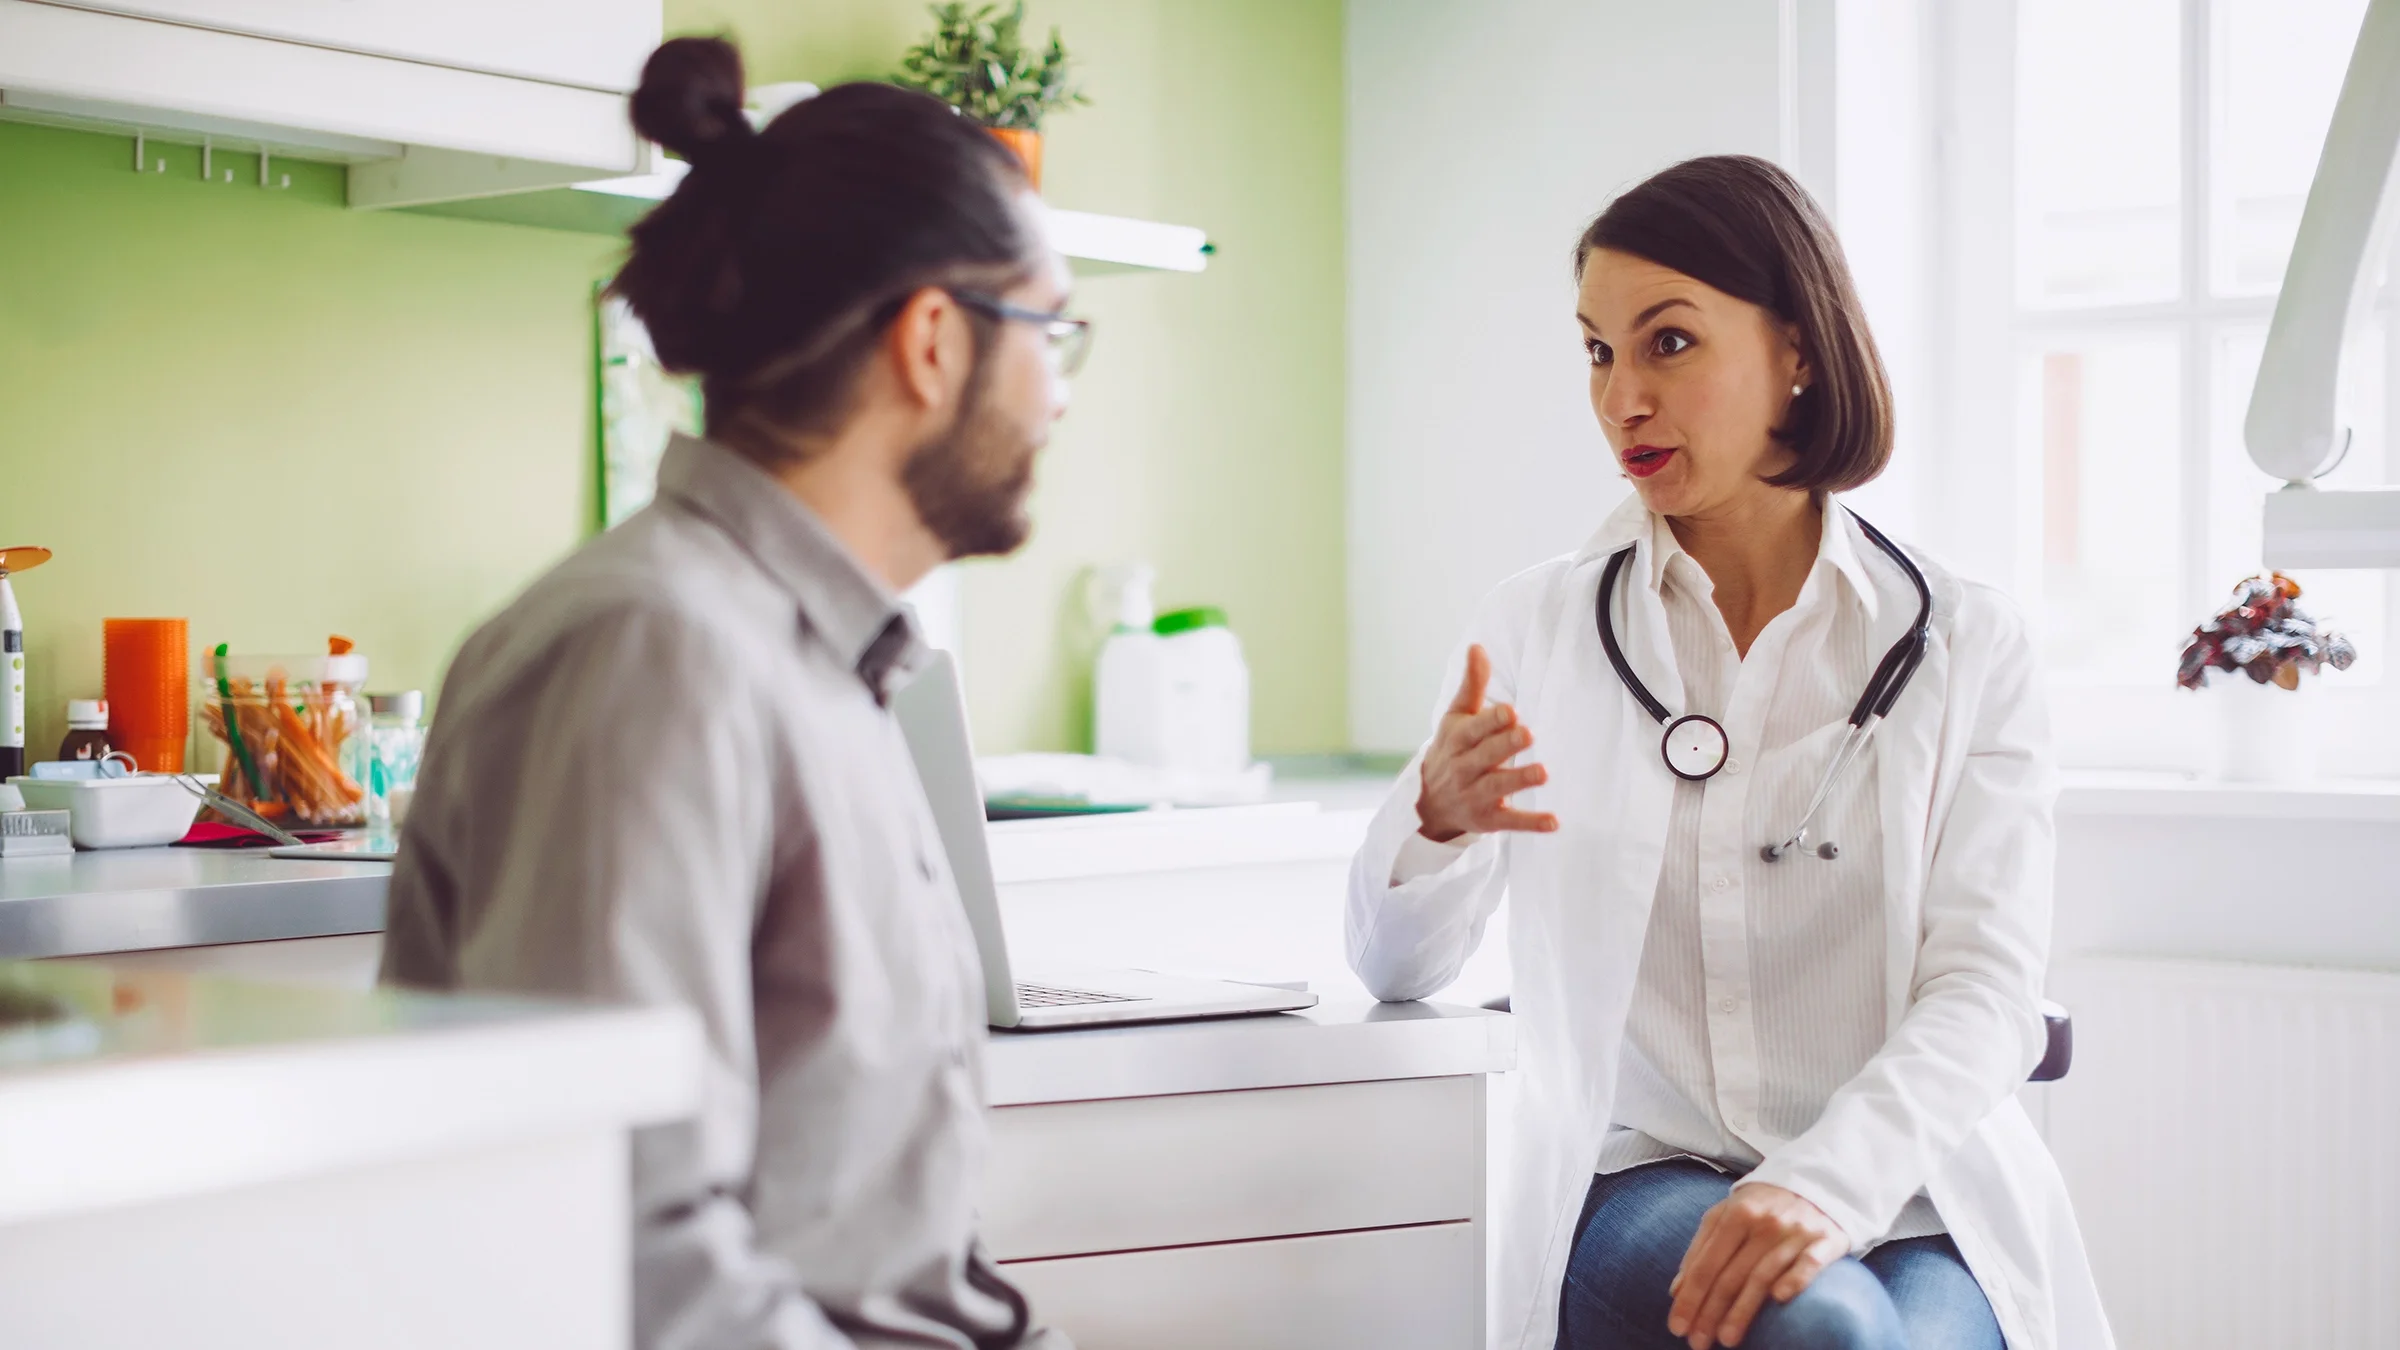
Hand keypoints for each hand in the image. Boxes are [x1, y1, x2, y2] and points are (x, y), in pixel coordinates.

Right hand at [1414, 644, 1558, 842]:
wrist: (1428, 802)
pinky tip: (1553, 823)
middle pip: (1485, 756)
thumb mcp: (1456, 717)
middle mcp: (1463, 768)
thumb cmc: (1451, 749)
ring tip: (1542, 772)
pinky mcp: (1488, 819)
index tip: (1510, 711)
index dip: (1491, 721)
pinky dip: (1531, 824)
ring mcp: (1475, 795)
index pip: (1474, 729)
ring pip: (1497, 787)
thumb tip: (1478, 646)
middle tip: (1528, 734)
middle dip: (1506, 746)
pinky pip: (1510, 822)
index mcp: (1457, 740)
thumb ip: (1472, 685)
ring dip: (1519, 780)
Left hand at [1666, 1182, 1849, 1348]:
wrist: (1817, 1180)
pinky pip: (1809, 1264)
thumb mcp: (1726, 1215)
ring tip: (1726, 1338)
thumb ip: (1701, 1248)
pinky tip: (1779, 1299)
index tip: (1677, 1327)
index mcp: (1736, 1215)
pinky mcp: (1826, 1241)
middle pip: (1731, 1274)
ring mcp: (1796, 1232)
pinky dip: (1795, 1280)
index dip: (1690, 1297)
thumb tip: (1677, 1290)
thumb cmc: (1762, 1205)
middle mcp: (1765, 1223)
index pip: (1706, 1264)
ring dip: (1743, 1310)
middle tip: (1698, 1342)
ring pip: (1763, 1276)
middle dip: (1711, 1312)